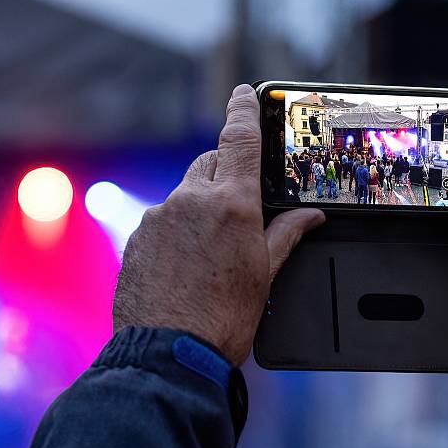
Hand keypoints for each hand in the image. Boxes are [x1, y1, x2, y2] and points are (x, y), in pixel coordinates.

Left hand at [113, 85, 324, 366]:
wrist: (168, 353)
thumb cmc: (222, 319)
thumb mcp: (264, 274)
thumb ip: (286, 234)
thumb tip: (309, 216)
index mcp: (229, 203)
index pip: (239, 140)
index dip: (243, 111)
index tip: (243, 94)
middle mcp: (189, 201)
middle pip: (210, 165)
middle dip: (225, 175)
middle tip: (240, 206)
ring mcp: (158, 218)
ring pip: (184, 196)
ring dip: (199, 210)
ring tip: (211, 254)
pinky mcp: (137, 238)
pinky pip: (162, 221)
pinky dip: (176, 232)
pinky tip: (186, 265)